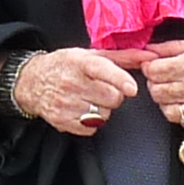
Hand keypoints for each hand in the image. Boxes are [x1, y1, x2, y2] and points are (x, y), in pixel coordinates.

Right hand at [11, 47, 140, 137]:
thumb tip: (150, 57)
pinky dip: (92, 122)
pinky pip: (92, 128)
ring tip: (90, 98)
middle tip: (103, 89)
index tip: (132, 88)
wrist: (32, 81)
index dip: (119, 79)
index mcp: (80, 62)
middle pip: (112, 98)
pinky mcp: (63, 121)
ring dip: (103, 109)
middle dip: (114, 95)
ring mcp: (66, 104)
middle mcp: (72, 83)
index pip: (103, 70)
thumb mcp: (91, 55)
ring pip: (104, 115)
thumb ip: (124, 57)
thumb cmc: (66, 65)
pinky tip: (82, 109)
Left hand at [135, 33, 183, 137]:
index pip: (154, 72)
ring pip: (168, 112)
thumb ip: (174, 47)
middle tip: (163, 78)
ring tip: (175, 93)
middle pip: (157, 92)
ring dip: (167, 102)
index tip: (154, 66)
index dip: (150, 68)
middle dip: (156, 84)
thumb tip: (152, 49)